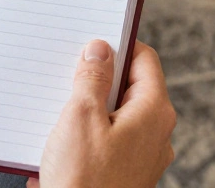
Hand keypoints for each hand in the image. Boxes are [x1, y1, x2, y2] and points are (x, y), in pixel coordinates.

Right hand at [28, 40, 175, 187]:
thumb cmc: (84, 182)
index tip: (91, 42)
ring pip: (116, 114)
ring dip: (89, 107)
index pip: (144, 59)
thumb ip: (92, 78)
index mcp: (154, 111)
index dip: (118, 45)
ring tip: (59, 108)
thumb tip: (100, 49)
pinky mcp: (125, 173)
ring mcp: (142, 155)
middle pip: (130, 86)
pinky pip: (108, 141)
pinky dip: (87, 134)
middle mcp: (156, 133)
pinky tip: (59, 139)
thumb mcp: (81, 118)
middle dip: (98, 78)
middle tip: (69, 73)